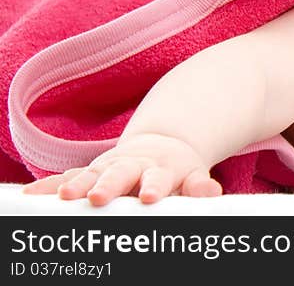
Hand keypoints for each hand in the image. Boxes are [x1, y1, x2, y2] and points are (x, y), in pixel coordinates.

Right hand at [21, 133, 221, 205]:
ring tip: (64, 197)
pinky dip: (50, 187)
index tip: (148, 197)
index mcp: (161, 170)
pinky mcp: (91, 173)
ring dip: (77, 186)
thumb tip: (212, 193)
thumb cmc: (179, 172)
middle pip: (120, 175)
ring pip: (90, 175)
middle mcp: (133, 167)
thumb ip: (200, 186)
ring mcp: (109, 168)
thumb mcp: (194, 176)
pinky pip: (67, 180)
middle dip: (109, 185)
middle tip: (99, 197)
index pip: (158, 180)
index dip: (153, 187)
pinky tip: (31, 196)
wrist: (163, 146)